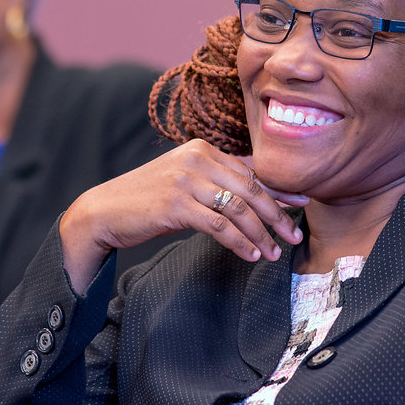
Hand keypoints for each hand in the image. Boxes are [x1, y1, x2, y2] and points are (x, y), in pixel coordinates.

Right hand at [59, 139, 308, 291]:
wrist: (104, 210)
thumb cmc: (148, 199)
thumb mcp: (185, 181)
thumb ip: (216, 182)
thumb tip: (258, 198)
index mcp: (202, 148)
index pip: (250, 170)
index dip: (278, 191)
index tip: (300, 205)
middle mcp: (196, 158)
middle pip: (250, 189)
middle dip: (276, 215)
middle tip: (293, 234)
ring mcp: (186, 180)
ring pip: (238, 209)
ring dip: (260, 234)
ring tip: (272, 253)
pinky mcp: (177, 204)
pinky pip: (220, 226)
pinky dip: (239, 242)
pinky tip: (249, 255)